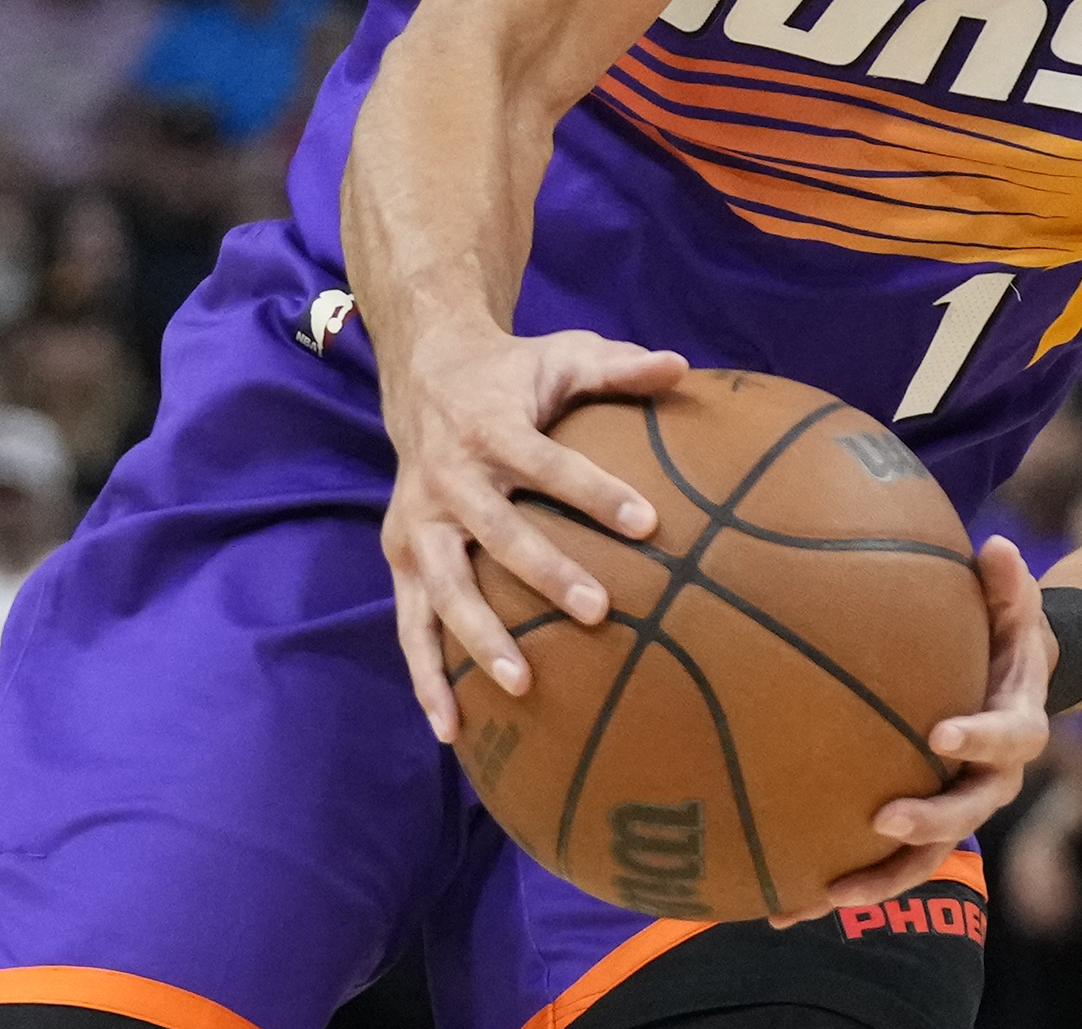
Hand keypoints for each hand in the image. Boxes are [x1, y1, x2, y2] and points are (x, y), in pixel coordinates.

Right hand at [380, 321, 685, 741]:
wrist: (424, 375)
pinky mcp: (400, 557)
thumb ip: (620, 366)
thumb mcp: (565, 354)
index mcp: (491, 429)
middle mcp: (447, 481)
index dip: (598, 493)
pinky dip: (426, 676)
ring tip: (523, 685)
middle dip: (546, 574)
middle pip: (498, 533)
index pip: (549, 465)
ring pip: (444, 590)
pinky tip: (451, 727)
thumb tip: (681, 365)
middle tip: (600, 612)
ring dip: (479, 639)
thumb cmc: (514, 373)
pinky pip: (411, 624)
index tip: (651, 524)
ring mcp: (417, 525)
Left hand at [797, 535, 1055, 919]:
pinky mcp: (924, 834)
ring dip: (882, 879)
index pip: (1008, 738)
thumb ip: (1007, 584)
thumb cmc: (1006, 642)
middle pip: (969, 812)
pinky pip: (889, 868)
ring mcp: (959, 813)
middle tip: (883, 819)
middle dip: (929, 821)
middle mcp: (994, 782)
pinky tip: (788, 907)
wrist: (1012, 691)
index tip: (940, 735)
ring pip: (926, 859)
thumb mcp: (1015, 610)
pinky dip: (845, 888)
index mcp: (1018, 728)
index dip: (978, 740)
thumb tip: (995, 547)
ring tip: (830, 894)